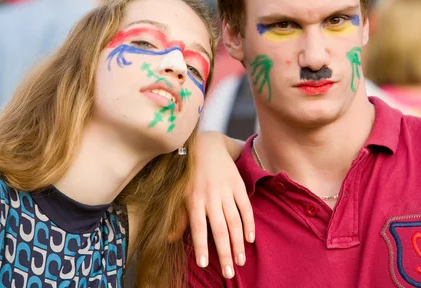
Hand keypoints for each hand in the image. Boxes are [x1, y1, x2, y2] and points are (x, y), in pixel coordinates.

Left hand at [187, 131, 253, 278]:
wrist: (207, 147)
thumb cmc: (191, 175)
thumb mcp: (181, 194)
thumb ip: (179, 218)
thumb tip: (170, 240)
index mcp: (194, 200)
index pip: (197, 227)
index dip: (201, 246)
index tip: (205, 264)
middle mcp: (210, 196)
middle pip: (219, 229)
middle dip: (224, 252)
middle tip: (230, 273)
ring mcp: (226, 191)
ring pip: (234, 221)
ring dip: (238, 243)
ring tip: (241, 261)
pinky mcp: (238, 185)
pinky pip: (245, 207)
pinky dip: (249, 223)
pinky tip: (250, 239)